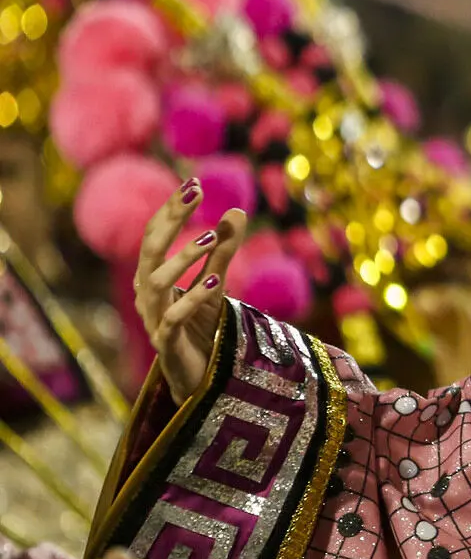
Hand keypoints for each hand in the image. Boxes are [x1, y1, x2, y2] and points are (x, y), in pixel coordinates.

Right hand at [134, 180, 245, 403]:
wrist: (197, 376)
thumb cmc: (200, 327)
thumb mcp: (215, 282)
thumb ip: (221, 250)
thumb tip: (235, 210)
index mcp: (153, 276)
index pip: (154, 235)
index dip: (171, 208)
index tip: (192, 182)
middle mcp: (147, 294)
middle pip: (149, 251)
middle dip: (171, 221)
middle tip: (195, 193)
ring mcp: (154, 318)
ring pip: (157, 283)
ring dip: (183, 258)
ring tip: (210, 236)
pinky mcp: (167, 342)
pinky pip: (174, 318)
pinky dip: (193, 299)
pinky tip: (215, 282)